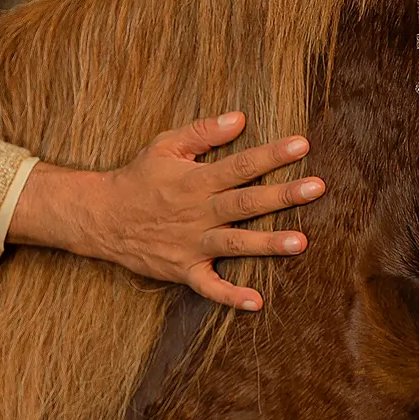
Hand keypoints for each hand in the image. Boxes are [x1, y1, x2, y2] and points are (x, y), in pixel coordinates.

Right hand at [5, 111, 321, 309]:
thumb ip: (203, 133)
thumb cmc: (138, 177)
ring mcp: (191, 243)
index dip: (272, 155)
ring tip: (301, 243)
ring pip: (235, 243)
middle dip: (282, 195)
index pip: (240, 165)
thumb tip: (240, 117)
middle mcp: (198, 212)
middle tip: (317, 188)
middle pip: (246, 203)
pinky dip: (230, 296)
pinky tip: (256, 302)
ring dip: (267, 244)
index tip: (302, 145)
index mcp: (197, 180)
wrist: (101, 217)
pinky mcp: (183, 269)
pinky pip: (209, 286)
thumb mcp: (165, 146)